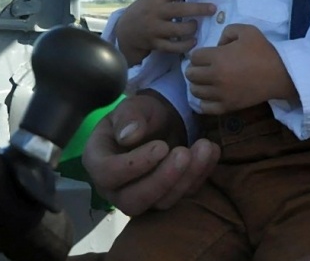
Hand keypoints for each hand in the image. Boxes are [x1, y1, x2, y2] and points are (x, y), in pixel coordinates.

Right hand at [81, 91, 219, 214]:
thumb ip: (129, 117)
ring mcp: (142, 197)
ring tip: (204, 147)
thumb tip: (129, 136)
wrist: (161, 122)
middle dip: (162, 180)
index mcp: (98, 161)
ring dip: (186, 178)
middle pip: (133, 200)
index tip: (161, 146)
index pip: (108, 174)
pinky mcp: (167, 197)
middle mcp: (116, 188)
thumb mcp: (133, 106)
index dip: (134, 165)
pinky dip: (200, 175)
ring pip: (162, 202)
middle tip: (184, 153)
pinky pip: (184, 196)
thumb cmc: (140, 114)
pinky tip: (211, 151)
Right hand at [113, 0, 215, 66]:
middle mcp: (155, 12)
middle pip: (180, 10)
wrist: (125, 31)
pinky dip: (185, 45)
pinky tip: (193, 41)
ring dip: (191, 28)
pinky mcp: (155, 44)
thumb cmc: (145, 10)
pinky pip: (173, 47)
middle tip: (213, 9)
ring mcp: (154, 29)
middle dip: (198, 9)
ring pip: (177, 30)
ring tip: (195, 25)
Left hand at [185, 23, 297, 112]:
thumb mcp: (247, 31)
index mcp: (217, 57)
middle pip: (191, 74)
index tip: (204, 55)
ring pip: (195, 91)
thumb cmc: (263, 51)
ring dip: (197, 84)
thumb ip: (227, 31)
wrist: (279, 74)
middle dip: (194, 68)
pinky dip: (203, 101)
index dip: (197, 54)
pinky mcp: (227, 106)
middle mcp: (215, 76)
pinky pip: (205, 107)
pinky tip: (210, 95)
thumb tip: (217, 44)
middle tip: (201, 67)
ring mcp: (220, 94)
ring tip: (205, 80)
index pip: (194, 57)